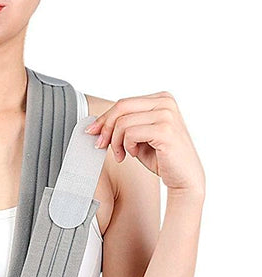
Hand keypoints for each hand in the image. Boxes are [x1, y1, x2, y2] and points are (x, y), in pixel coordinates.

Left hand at [85, 92, 205, 194]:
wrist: (184, 177)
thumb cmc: (161, 158)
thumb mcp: (139, 137)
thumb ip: (124, 126)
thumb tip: (96, 125)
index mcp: (160, 99)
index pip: (123, 103)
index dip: (104, 119)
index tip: (92, 132)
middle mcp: (165, 102)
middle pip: (121, 108)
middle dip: (105, 128)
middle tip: (101, 145)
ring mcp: (166, 115)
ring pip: (123, 122)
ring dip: (116, 142)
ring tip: (123, 154)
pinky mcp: (165, 130)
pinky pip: (131, 134)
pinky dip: (127, 146)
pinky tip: (134, 154)